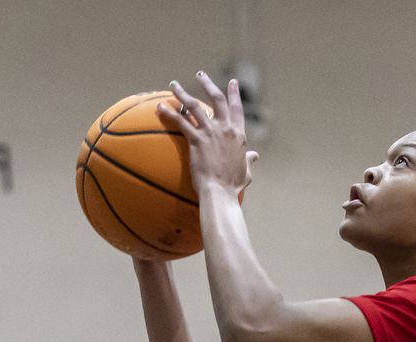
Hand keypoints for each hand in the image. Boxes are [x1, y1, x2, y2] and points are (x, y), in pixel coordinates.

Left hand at [158, 71, 257, 196]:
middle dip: (207, 84)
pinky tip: (160, 108)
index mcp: (239, 134)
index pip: (236, 108)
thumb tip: (255, 156)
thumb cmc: (233, 185)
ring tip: (173, 85)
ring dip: (182, 94)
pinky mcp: (196, 140)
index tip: (232, 82)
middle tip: (200, 74)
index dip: (234, 94)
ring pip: (194, 106)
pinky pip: (180, 122)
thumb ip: (249, 160)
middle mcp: (225, 129)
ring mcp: (210, 133)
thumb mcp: (246, 170)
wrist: (220, 192)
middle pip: (216, 99)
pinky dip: (169, 113)